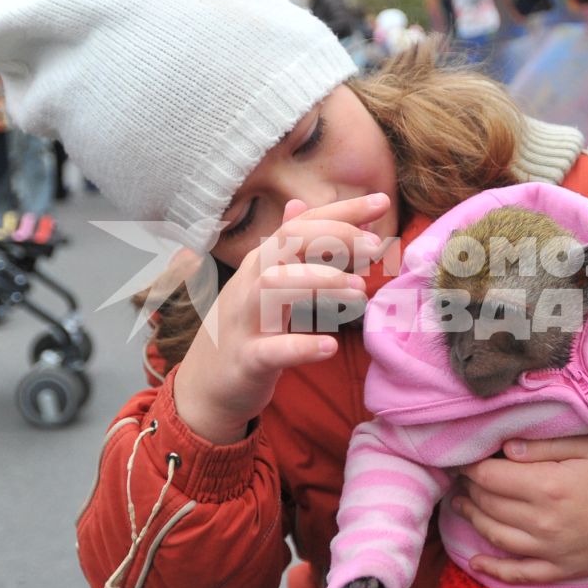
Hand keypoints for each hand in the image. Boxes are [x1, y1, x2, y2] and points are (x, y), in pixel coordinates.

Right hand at [172, 193, 387, 443]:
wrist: (207, 386)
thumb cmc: (248, 329)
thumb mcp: (269, 284)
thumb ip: (293, 249)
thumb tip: (303, 204)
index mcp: (262, 263)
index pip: (301, 225)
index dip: (340, 211)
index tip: (381, 201)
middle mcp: (250, 282)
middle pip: (286, 244)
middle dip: (333, 238)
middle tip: (376, 248)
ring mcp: (245, 320)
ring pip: (275, 287)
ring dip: (320, 282)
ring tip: (360, 291)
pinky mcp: (246, 360)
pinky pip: (271, 350)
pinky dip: (301, 347)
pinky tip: (330, 346)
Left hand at [453, 435, 587, 585]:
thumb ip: (544, 446)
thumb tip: (503, 449)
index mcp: (550, 486)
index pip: (490, 477)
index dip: (470, 466)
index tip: (464, 457)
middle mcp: (544, 523)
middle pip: (488, 506)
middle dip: (470, 490)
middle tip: (463, 477)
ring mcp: (552, 551)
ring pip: (496, 538)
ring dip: (473, 521)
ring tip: (462, 506)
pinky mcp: (562, 570)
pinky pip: (519, 575)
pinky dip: (493, 571)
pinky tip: (474, 563)